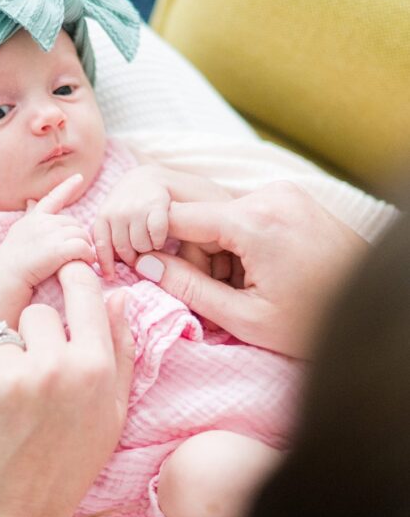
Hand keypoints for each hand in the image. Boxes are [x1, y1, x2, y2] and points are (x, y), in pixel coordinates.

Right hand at [0, 173, 94, 287]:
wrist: (5, 278)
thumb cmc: (11, 261)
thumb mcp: (19, 232)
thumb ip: (29, 217)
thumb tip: (31, 201)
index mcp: (34, 218)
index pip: (52, 198)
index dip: (67, 187)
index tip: (79, 177)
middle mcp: (42, 222)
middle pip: (74, 223)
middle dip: (78, 237)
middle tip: (78, 252)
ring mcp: (49, 234)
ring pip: (81, 234)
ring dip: (85, 247)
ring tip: (82, 259)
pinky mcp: (57, 249)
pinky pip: (83, 247)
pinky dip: (88, 255)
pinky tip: (85, 262)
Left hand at [0, 262, 134, 516]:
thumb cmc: (67, 467)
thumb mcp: (111, 415)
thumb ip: (120, 352)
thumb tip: (118, 294)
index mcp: (94, 369)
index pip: (83, 289)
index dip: (71, 279)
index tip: (63, 281)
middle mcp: (54, 365)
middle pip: (38, 311)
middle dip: (35, 336)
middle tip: (36, 380)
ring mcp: (9, 376)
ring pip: (2, 332)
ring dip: (4, 358)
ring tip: (11, 402)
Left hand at [93, 164, 170, 277]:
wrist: (148, 178)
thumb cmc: (128, 205)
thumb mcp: (111, 216)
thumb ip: (108, 235)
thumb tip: (104, 267)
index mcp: (104, 216)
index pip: (101, 245)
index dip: (106, 264)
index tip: (111, 277)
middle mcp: (118, 212)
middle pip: (124, 250)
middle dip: (132, 258)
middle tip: (139, 257)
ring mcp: (137, 208)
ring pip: (142, 246)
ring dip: (148, 250)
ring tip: (149, 245)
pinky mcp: (157, 205)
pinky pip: (157, 236)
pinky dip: (160, 241)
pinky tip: (160, 239)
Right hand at [133, 181, 367, 358]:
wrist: (374, 311)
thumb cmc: (312, 323)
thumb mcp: (244, 317)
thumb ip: (189, 288)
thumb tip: (146, 265)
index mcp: (255, 221)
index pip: (176, 217)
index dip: (154, 245)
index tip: (142, 268)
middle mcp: (269, 195)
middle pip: (203, 220)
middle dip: (202, 258)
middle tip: (226, 297)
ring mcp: (285, 193)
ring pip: (224, 219)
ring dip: (224, 253)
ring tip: (252, 289)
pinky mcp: (295, 198)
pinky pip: (248, 216)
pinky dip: (245, 244)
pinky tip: (266, 274)